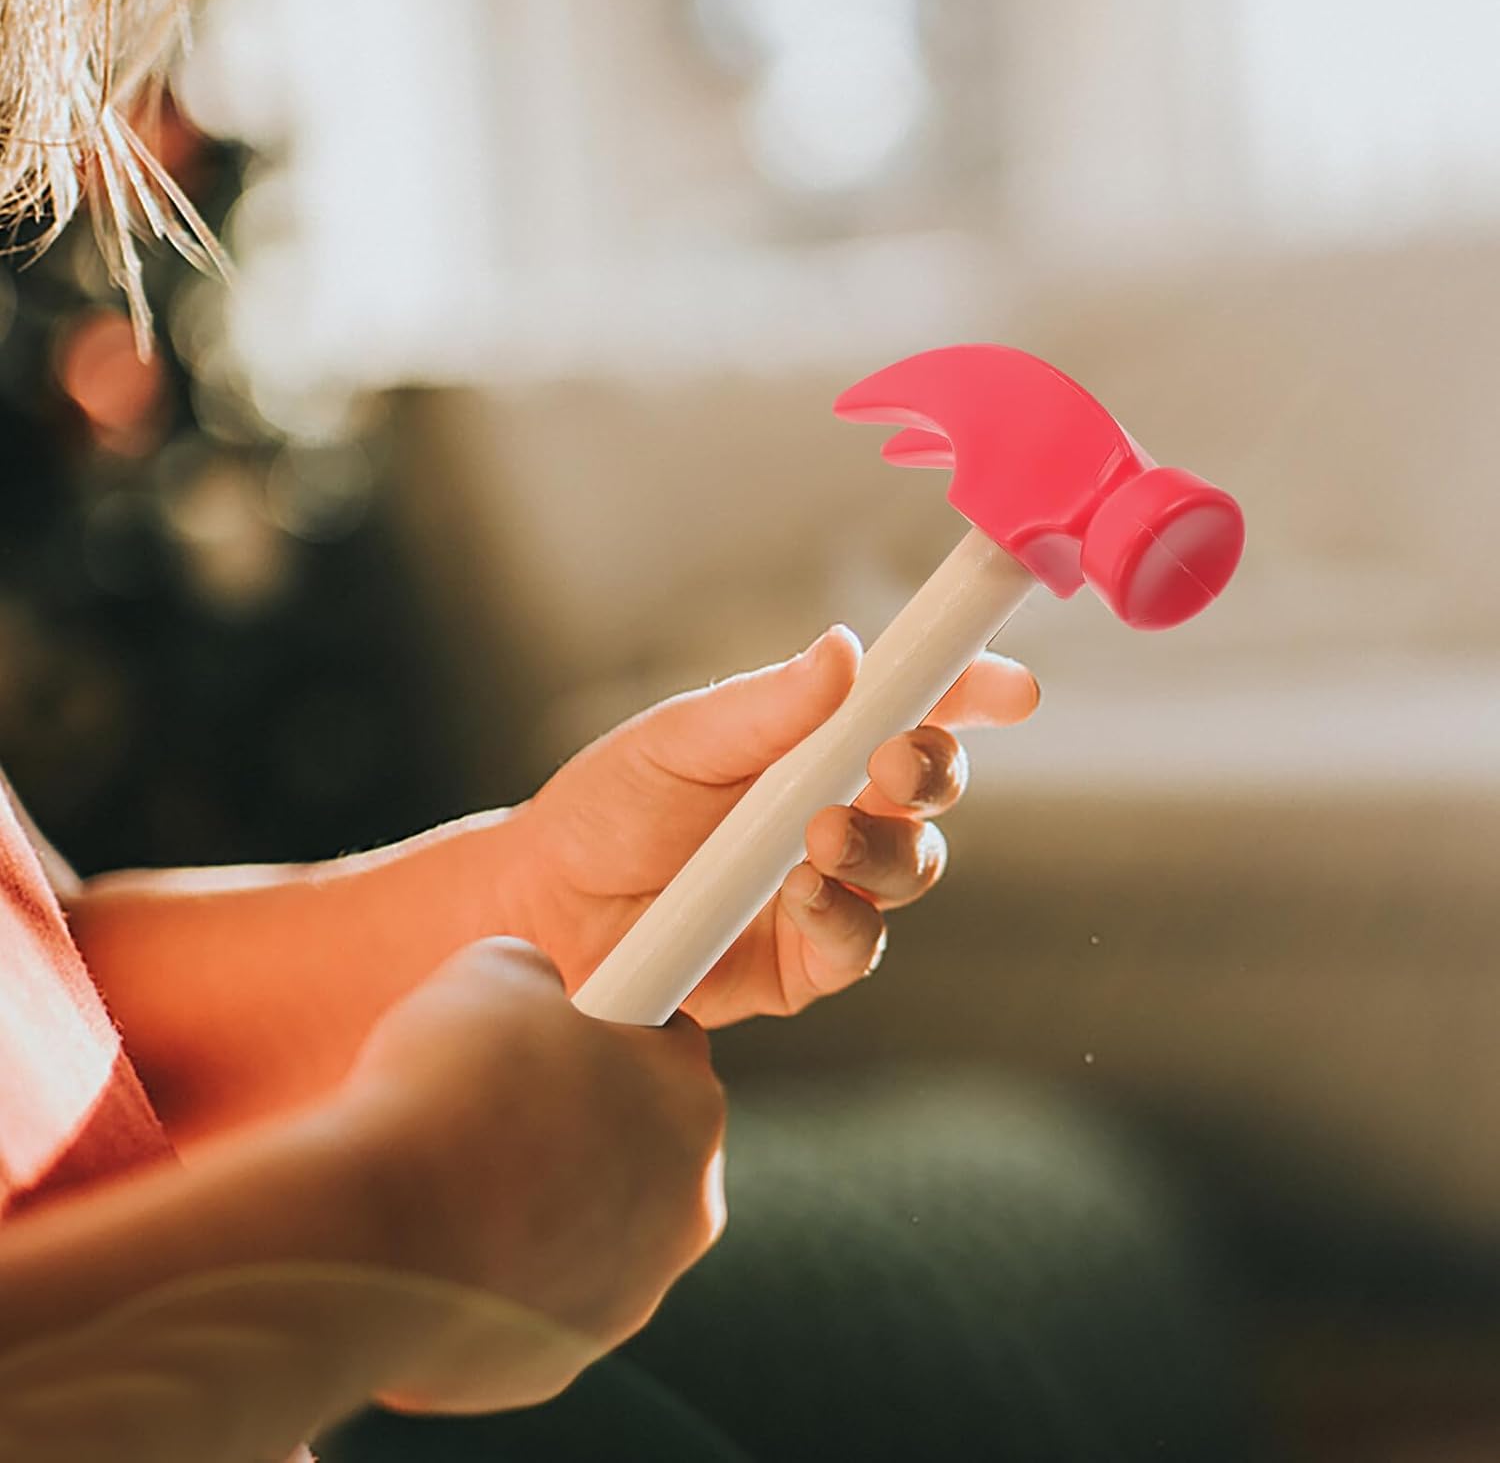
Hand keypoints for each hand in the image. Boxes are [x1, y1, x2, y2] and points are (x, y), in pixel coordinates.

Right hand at [336, 937, 725, 1412]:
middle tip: (495, 1104)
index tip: (559, 1033)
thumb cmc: (444, 1093)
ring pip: (591, 1227)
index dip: (606, 1029)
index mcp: (689, 1095)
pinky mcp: (562, 1359)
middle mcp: (687, 1202)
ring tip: (454, 1177)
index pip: (668, 1043)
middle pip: (640, 1141)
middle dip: (579, 1122)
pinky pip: (533, 1298)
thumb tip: (530, 995)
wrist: (374, 1236)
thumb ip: (537, 978)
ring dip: (539, 1202)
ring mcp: (631, 1290)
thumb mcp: (493, 974)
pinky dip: (494, 1274)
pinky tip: (437, 1244)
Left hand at [507, 626, 1038, 1024]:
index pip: (913, 708)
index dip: (971, 692)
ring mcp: (830, 887)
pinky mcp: (807, 960)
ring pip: (909, 867)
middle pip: (931, 788)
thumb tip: (844, 651)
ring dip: (882, 847)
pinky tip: (803, 895)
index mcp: (817, 742)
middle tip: (893, 761)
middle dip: (931, 771)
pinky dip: (844, 918)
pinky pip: (858, 944)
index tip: (1010, 687)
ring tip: (822, 834)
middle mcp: (839, 809)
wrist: (546, 906)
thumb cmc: (611, 806)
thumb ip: (761, 706)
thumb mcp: (677, 741)